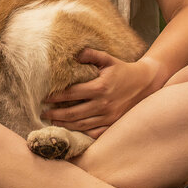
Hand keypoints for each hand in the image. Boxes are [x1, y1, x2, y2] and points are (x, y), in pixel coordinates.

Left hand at [40, 49, 157, 137]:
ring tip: (52, 122)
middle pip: (73, 113)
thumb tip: (74, 54)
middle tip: (42, 113)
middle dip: (56, 115)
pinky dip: (81, 132)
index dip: (56, 97)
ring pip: (82, 125)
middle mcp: (103, 104)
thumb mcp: (108, 58)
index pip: (72, 94)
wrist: (145, 83)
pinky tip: (71, 130)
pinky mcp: (113, 123)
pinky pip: (94, 132)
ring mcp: (109, 116)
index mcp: (100, 87)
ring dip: (65, 125)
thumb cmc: (123, 69)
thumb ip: (90, 54)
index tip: (44, 98)